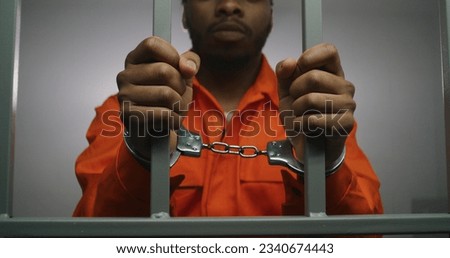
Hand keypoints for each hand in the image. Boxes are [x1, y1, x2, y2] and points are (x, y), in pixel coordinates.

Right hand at [117, 36, 200, 158]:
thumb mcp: (183, 75)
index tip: (179, 68)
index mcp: (136, 59)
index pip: (152, 44)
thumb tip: (187, 67)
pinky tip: (170, 121)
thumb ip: (190, 62)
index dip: (172, 55)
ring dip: (179, 105)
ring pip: (166, 94)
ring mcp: (124, 95)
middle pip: (165, 71)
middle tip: (179, 95)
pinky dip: (174, 119)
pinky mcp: (128, 115)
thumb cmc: (168, 98)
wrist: (156, 129)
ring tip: (175, 109)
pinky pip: (162, 114)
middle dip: (181, 86)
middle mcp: (125, 74)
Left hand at [276, 43, 355, 164]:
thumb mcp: (286, 92)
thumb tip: (290, 62)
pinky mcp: (345, 123)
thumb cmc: (300, 116)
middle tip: (295, 102)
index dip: (309, 57)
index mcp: (332, 73)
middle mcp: (344, 86)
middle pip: (313, 77)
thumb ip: (284, 74)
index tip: (297, 68)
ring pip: (311, 99)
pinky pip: (314, 119)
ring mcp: (347, 104)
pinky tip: (304, 128)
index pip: (329, 51)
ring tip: (300, 116)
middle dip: (294, 91)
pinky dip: (300, 124)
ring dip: (296, 111)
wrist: (306, 146)